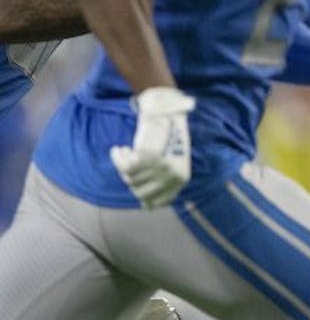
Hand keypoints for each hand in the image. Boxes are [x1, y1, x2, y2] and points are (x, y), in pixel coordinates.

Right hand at [110, 87, 196, 207]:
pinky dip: (118, 157)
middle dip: (131, 179)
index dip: (147, 200)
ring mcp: (159, 168)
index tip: (140, 198)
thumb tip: (146, 205)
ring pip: (130, 178)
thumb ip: (162, 181)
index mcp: (181, 178)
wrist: (169, 114)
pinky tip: (119, 149)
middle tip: (129, 166)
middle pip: (140, 192)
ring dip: (123, 165)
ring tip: (125, 151)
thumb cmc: (170, 137)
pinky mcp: (147, 157)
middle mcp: (170, 176)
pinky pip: (123, 165)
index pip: (160, 201)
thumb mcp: (173, 163)